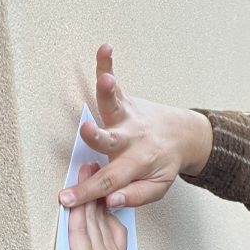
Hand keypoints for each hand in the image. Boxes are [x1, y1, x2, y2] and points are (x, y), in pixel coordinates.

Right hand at [58, 44, 213, 208]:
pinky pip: (116, 83)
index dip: (86, 191)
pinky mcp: (126, 102)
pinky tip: (105, 48)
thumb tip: (109, 201)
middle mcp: (131, 140)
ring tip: (105, 77)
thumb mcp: (157, 187)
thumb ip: (135, 196)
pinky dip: (107, 63)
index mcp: (138, 164)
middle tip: (85, 130)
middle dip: (96, 136)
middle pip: (110, 141)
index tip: (66, 199)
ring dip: (107, 90)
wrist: (184, 135)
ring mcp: (128, 119)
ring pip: (114, 105)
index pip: (109, 182)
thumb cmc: (164, 162)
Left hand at [67, 164, 142, 249]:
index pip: (112, 230)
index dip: (109, 210)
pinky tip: (71, 199)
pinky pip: (77, 232)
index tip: (108, 196)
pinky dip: (74, 214)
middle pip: (102, 217)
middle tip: (97, 172)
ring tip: (85, 174)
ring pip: (90, 219)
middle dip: (100, 193)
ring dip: (87, 194)